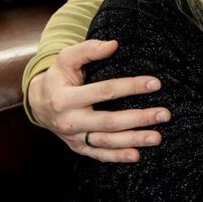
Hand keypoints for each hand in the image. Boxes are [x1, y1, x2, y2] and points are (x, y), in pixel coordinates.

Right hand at [28, 39, 169, 161]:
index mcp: (66, 98)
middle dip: (139, 118)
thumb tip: (113, 44)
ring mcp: (74, 136)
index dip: (130, 86)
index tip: (155, 83)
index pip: (104, 91)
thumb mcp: (66, 60)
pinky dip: (117, 157)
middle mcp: (70, 120)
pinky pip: (98, 154)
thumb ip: (87, 50)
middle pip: (109, 121)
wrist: (38, 103)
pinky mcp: (78, 147)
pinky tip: (137, 156)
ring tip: (157, 137)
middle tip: (164, 114)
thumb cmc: (58, 78)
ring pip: (106, 141)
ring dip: (133, 140)